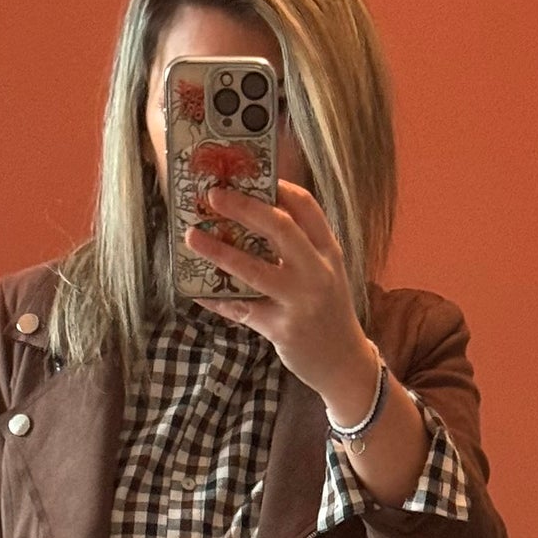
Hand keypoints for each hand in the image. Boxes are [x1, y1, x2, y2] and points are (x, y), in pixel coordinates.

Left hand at [189, 178, 379, 420]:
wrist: (344, 362)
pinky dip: (217, 299)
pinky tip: (198, 291)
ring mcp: (300, 301)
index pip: (306, 207)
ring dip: (218, 251)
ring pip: (253, 269)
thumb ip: (301, 248)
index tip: (250, 174)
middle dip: (243, 208)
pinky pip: (242, 309)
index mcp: (329, 252)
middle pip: (279, 228)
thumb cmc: (328, 312)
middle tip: (214, 195)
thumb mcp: (326, 273)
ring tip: (193, 236)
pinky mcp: (282, 328)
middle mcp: (317, 272)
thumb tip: (255, 218)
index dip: (277, 186)